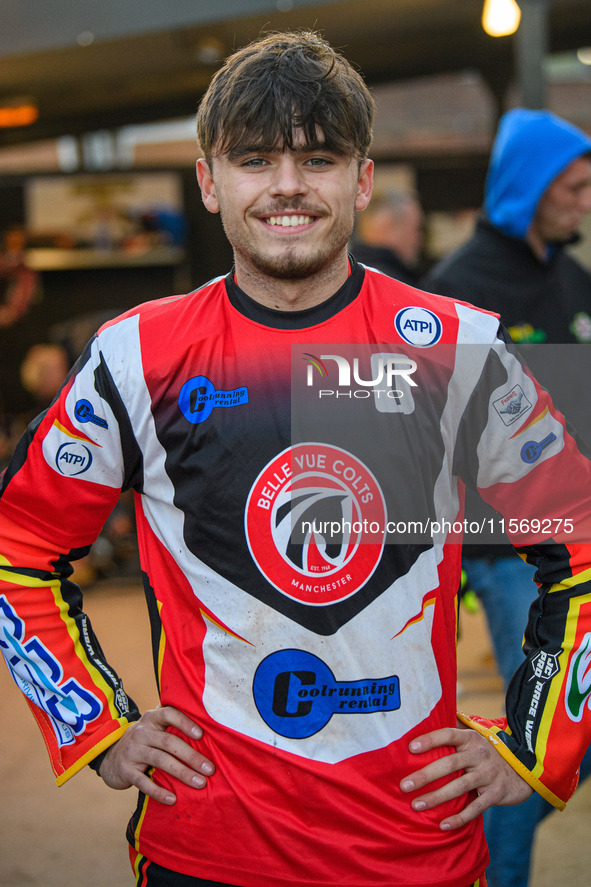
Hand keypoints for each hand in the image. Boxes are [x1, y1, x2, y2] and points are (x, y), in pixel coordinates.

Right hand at [98, 705, 214, 804]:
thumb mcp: (154, 728)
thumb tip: (209, 731)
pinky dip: (159, 791)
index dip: (185, 722)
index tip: (201, 734)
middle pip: (169, 742)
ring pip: (160, 761)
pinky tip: (173, 800)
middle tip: (210, 769)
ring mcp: (132, 751)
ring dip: (182, 773)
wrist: (110, 758)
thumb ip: (173, 726)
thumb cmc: (144, 742)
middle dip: (191, 756)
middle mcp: (141, 732)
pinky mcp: (126, 770)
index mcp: (151, 719)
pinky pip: (144, 782)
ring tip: (200, 783)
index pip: (168, 713)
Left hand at [400, 722, 532, 829]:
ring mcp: (488, 774)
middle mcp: (479, 754)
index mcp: (470, 738)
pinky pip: (475, 807)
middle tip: (405, 785)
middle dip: (426, 775)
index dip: (430, 740)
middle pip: (450, 764)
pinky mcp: (496, 793)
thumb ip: (453, 729)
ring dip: (436, 797)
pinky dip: (459, 818)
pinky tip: (443, 825)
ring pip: (459, 787)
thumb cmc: (485, 752)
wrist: (521, 769)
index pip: (448, 734)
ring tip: (416, 805)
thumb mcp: (473, 737)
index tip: (410, 748)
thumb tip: (425, 717)